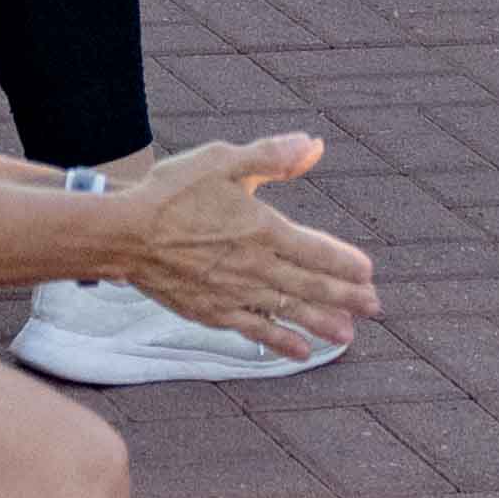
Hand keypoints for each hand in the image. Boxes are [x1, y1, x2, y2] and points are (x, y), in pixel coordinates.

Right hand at [102, 133, 372, 359]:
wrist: (124, 234)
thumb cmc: (172, 192)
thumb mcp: (222, 161)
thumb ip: (271, 156)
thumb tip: (314, 145)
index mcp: (261, 228)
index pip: (315, 250)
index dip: (344, 263)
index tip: (367, 272)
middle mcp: (254, 266)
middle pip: (310, 286)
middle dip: (345, 297)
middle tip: (374, 307)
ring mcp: (234, 293)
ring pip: (288, 312)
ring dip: (321, 324)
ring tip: (348, 336)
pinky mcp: (213, 311)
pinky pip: (255, 330)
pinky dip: (280, 342)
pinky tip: (300, 352)